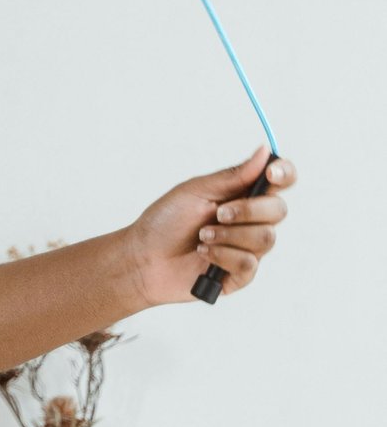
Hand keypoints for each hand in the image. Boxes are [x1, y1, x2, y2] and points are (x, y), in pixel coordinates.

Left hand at [122, 146, 294, 307]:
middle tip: (218, 214)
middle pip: (278, 210)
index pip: (280, 181)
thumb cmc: (165, 221)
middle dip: (247, 211)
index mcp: (241, 195)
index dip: (284, 174)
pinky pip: (249, 263)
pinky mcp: (241, 274)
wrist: (142, 258)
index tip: (271, 173)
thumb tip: (264, 152)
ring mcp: (248, 248)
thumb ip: (232, 176)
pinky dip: (223, 256)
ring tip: (202, 237)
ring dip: (229, 235)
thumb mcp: (195, 192)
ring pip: (266, 238)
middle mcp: (251, 221)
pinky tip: (203, 254)